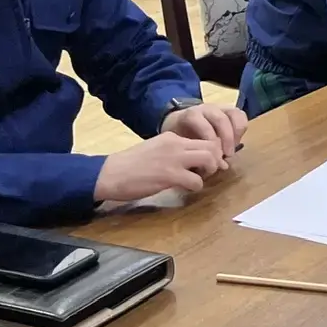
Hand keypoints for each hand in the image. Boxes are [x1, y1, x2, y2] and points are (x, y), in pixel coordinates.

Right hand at [95, 134, 227, 202]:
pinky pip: (196, 181)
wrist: (110, 173)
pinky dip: (196, 186)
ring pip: (209, 158)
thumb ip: (174, 152)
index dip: (211, 151)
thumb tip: (193, 162)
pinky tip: (186, 189)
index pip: (203, 139)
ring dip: (209, 171)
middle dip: (216, 159)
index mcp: (171, 137)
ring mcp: (173, 159)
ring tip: (199, 179)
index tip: (207, 162)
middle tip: (208, 171)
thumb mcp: (155, 150)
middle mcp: (175, 144)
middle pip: (212, 146)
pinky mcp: (170, 176)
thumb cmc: (129, 165)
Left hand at [161, 102, 246, 159]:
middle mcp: (206, 109)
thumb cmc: (180, 140)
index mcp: (190, 115)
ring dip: (236, 134)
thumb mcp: (182, 147)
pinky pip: (241, 116)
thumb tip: (221, 166)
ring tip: (233, 150)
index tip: (213, 155)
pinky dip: (241, 130)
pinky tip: (236, 143)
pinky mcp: (230, 111)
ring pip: (234, 114)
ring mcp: (219, 108)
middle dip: (227, 138)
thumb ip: (197, 154)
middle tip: (227, 155)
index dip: (209, 137)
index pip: (201, 122)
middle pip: (221, 119)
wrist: (179, 127)